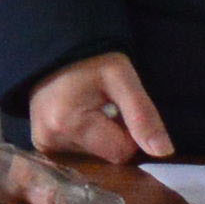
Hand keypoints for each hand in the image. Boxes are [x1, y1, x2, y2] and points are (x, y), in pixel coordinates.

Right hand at [25, 52, 171, 165]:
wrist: (55, 46)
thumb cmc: (90, 58)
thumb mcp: (121, 77)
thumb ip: (142, 114)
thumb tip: (163, 152)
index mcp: (68, 124)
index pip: (120, 152)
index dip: (130, 133)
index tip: (121, 108)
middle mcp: (49, 140)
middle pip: (105, 157)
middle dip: (113, 136)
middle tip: (105, 106)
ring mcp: (42, 144)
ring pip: (92, 157)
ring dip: (99, 138)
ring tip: (90, 109)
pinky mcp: (41, 144)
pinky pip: (76, 154)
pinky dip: (85, 140)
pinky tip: (79, 119)